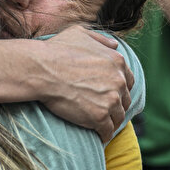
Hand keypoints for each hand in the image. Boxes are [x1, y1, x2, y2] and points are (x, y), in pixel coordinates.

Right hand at [35, 25, 132, 140]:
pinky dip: (104, 135)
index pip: (128, 81)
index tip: (111, 95)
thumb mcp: (80, 33)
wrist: (41, 70)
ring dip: (112, 121)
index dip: (120, 89)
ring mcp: (111, 100)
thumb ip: (101, 38)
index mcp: (117, 62)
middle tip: (106, 111)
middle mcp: (119, 80)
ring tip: (102, 126)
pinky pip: (108, 131)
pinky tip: (99, 136)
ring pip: (119, 117)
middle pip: (125, 100)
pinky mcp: (99, 117)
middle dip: (117, 106)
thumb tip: (115, 45)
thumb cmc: (56, 50)